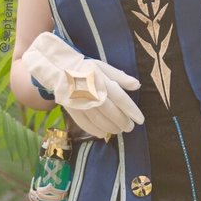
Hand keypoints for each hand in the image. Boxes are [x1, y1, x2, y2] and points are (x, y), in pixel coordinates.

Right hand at [22, 31, 143, 138]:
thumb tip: (137, 85)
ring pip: (99, 121)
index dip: (132, 111)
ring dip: (111, 128)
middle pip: (112, 112)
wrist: (60, 70)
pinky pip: (85, 124)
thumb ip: (121, 77)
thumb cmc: (86, 68)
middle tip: (130, 127)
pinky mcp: (72, 110)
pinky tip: (103, 134)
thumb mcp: (104, 67)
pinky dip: (95, 131)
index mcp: (102, 82)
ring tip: (119, 130)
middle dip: (123, 122)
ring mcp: (81, 104)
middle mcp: (92, 94)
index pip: (121, 99)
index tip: (140, 120)